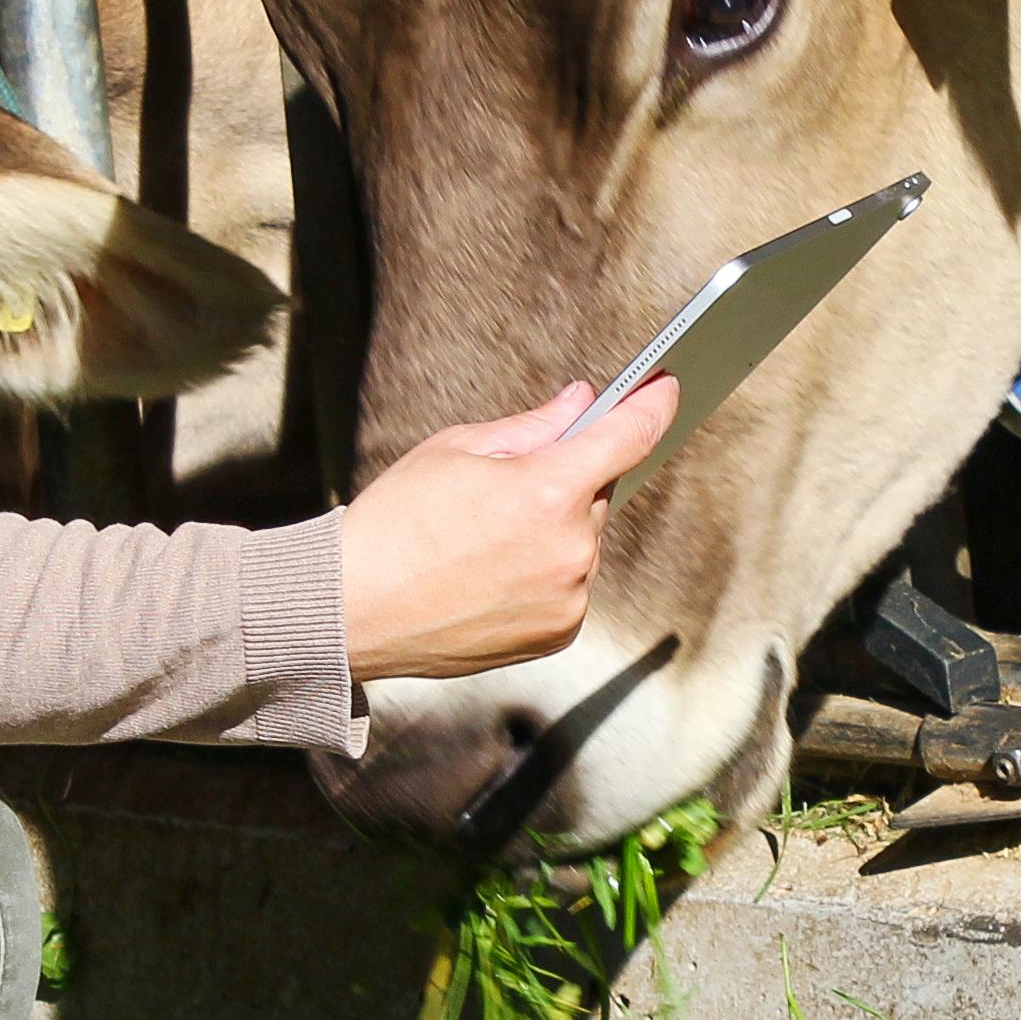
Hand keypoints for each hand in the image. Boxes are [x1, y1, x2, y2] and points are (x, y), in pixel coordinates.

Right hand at [331, 374, 675, 681]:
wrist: (352, 609)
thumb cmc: (394, 522)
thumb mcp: (456, 450)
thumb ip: (533, 426)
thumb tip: (582, 402)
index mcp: (548, 490)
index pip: (629, 435)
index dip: (653, 404)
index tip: (668, 387)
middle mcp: (571, 548)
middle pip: (597, 492)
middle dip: (567, 478)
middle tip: (508, 486)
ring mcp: (569, 596)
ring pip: (583, 541)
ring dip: (555, 529)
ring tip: (485, 539)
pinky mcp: (559, 632)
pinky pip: (570, 584)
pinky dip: (546, 572)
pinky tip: (493, 573)